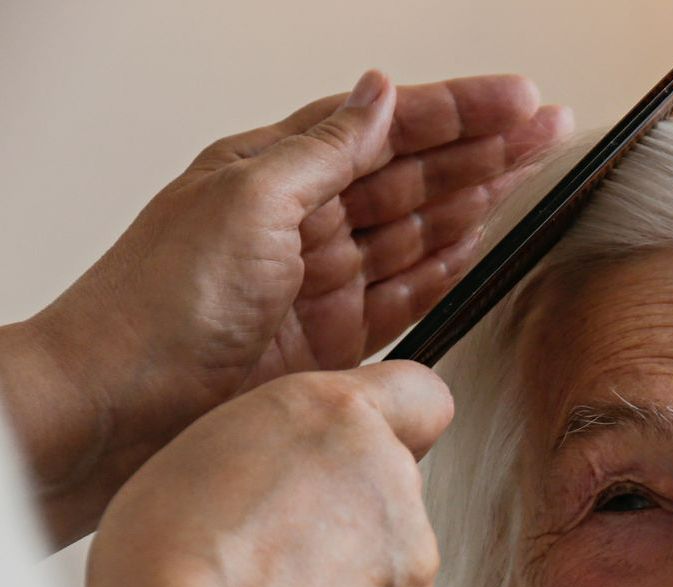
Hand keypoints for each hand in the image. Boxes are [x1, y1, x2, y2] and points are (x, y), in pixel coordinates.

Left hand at [2, 70, 569, 547]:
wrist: (124, 405)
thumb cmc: (159, 302)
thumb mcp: (246, 198)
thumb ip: (323, 150)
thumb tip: (378, 94)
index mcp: (273, 170)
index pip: (384, 126)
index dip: (455, 111)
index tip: (517, 100)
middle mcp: (301, 222)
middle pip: (413, 174)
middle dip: (484, 149)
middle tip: (547, 131)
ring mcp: (321, 284)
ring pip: (419, 231)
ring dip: (476, 200)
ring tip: (529, 173)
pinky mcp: (335, 344)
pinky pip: (406, 296)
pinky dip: (445, 269)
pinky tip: (477, 244)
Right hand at [79, 363, 453, 586]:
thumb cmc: (172, 556)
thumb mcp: (202, 450)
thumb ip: (278, 445)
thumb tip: (301, 471)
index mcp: (337, 418)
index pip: (417, 393)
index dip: (390, 421)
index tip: (356, 446)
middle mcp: (391, 478)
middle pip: (389, 483)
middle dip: (346, 507)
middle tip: (273, 540)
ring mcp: (412, 553)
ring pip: (388, 551)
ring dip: (346, 568)